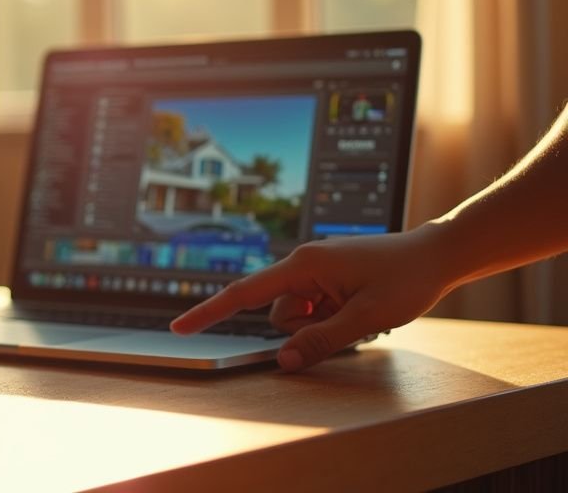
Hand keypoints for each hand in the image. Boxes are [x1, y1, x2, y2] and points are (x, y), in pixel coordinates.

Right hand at [170, 226, 452, 371]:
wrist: (438, 255)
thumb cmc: (406, 280)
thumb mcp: (366, 318)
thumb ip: (321, 340)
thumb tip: (284, 361)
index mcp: (303, 265)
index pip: (244, 294)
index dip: (209, 313)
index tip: (179, 329)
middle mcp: (302, 263)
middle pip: (278, 313)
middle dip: (305, 328)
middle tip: (352, 320)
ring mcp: (315, 270)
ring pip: (297, 315)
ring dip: (322, 323)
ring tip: (361, 312)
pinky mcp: (327, 277)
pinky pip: (314, 309)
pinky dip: (331, 317)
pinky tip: (361, 306)